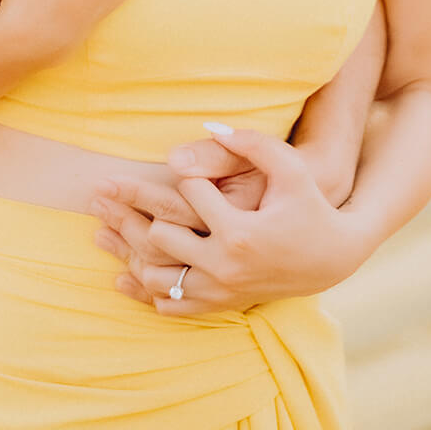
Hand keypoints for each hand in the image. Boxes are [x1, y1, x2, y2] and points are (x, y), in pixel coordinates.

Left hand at [91, 126, 367, 314]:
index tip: (165, 163)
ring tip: (99, 231)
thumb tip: (209, 125)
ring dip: (126, 253)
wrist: (331, 257)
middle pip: (161, 238)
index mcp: (239, 232)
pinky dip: (146, 291)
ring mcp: (220, 290)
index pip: (190, 197)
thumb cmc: (308, 205)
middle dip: (131, 211)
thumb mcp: (291, 169)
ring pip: (158, 276)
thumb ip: (252, 143)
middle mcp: (225, 267)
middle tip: (102, 190)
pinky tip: (123, 274)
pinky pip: (172, 304)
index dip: (180, 175)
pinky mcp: (221, 304)